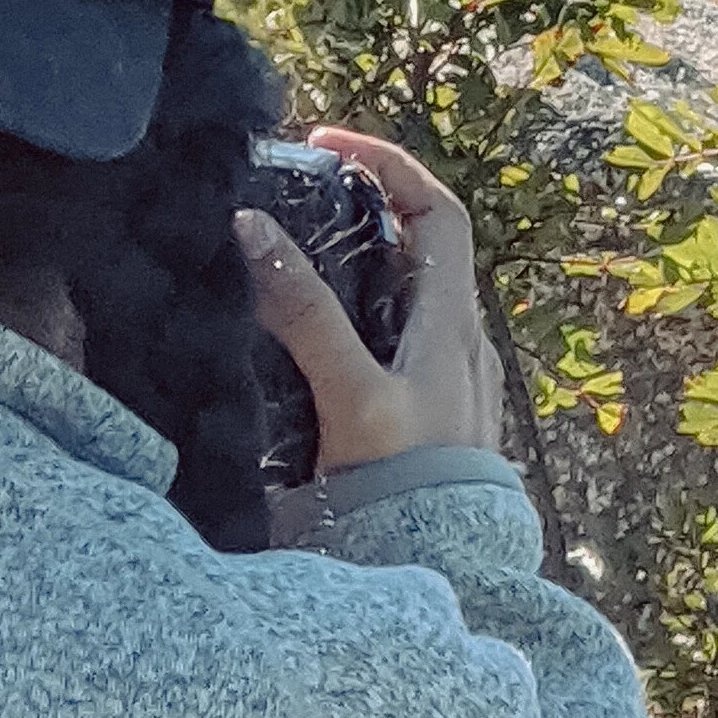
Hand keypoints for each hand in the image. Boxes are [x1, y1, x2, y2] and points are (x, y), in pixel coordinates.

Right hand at [237, 126, 505, 475]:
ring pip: (410, 300)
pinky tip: (316, 351)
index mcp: (452, 320)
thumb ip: (304, 315)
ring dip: (360, 271)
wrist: (452, 572)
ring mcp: (454, 381)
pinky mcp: (435, 419)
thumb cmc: (407, 485)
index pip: (437, 209)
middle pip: (422, 248)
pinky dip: (362, 323)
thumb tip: (254, 228)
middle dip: (366, 213)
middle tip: (302, 202)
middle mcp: (463, 342)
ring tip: (294, 268)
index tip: (330, 144)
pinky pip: (401, 346)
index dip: (391, 164)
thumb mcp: (351, 393)